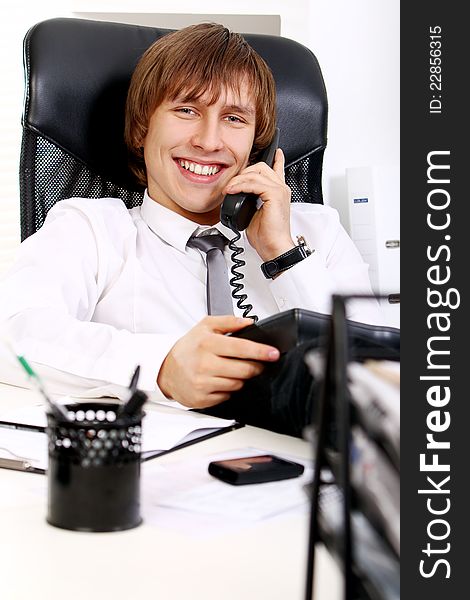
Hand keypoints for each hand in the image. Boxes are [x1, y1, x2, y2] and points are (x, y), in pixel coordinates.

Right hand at [157, 316, 279, 408]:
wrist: (166, 370)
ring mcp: (202, 383)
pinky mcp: (202, 399)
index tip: (273, 353)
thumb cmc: (188, 348)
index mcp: (207, 344)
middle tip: (256, 363)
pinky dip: (228, 388)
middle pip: (244, 369)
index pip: (241, 348)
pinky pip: (228, 395)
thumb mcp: (205, 326)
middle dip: (255, 366)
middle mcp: (204, 364)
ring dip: (241, 377)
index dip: (260, 351)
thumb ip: (229, 321)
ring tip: (231, 369)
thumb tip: (248, 322)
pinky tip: (220, 380)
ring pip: (238, 384)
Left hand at [223, 148, 294, 260]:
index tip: (274, 151)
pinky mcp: (275, 195)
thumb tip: (236, 194)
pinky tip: (232, 191)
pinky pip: (254, 183)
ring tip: (228, 190)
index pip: (278, 170)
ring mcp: (280, 190)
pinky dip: (240, 185)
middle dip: (243, 172)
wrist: (274, 247)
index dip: (276, 159)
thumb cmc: (266, 236)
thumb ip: (248, 199)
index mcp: (278, 193)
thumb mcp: (253, 213)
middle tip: (231, 184)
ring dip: (238, 180)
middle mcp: (281, 189)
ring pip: (256, 173)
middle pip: (261, 167)